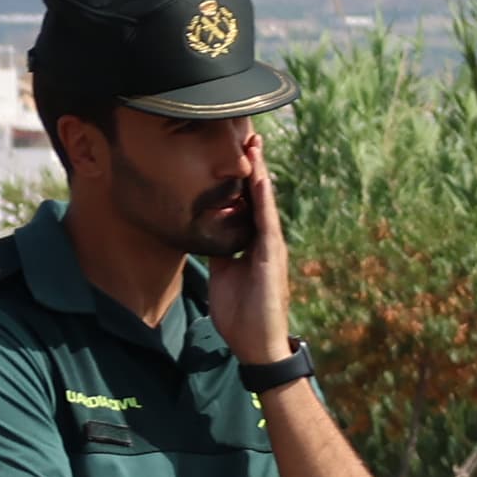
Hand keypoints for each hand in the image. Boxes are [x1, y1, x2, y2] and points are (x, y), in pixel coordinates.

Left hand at [201, 147, 294, 364]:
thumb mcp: (222, 274)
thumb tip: (205, 234)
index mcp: (251, 243)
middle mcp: (265, 240)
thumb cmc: (240, 312)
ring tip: (255, 146)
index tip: (234, 152)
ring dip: (260, 173)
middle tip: (248, 134)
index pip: (246, 204)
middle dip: (253, 166)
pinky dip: (264, 201)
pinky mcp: (271, 258)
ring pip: (265, 203)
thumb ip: (219, 252)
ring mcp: (271, 247)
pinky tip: (261, 180)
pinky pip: (267, 224)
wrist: (255, 343)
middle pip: (258, 196)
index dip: (241, 178)